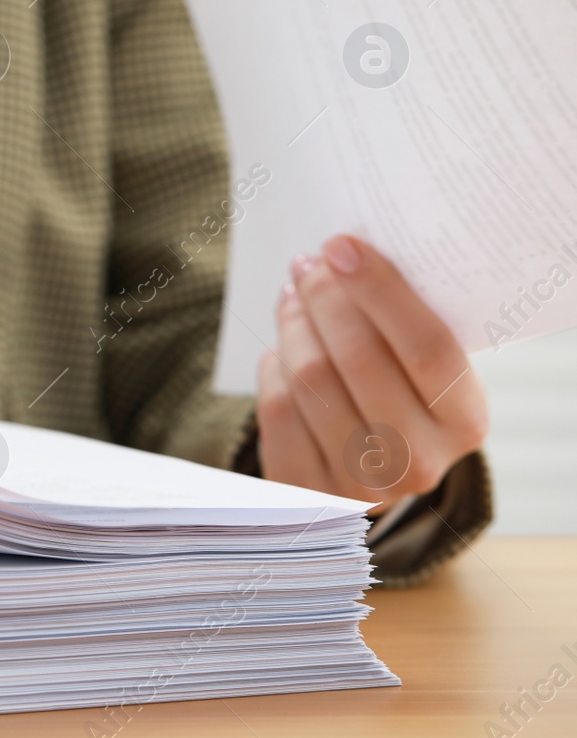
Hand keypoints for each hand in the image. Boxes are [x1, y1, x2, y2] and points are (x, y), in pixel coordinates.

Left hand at [255, 235, 487, 510]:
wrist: (366, 473)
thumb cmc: (397, 396)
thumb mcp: (420, 368)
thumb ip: (400, 322)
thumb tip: (345, 253)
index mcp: (464, 420)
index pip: (427, 346)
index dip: (381, 290)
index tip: (342, 246)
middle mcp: (420, 461)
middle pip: (359, 359)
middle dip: (325, 299)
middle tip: (308, 264)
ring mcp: (362, 485)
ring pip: (310, 380)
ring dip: (294, 327)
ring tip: (292, 299)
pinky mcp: (308, 491)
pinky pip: (277, 410)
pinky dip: (273, 369)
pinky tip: (279, 352)